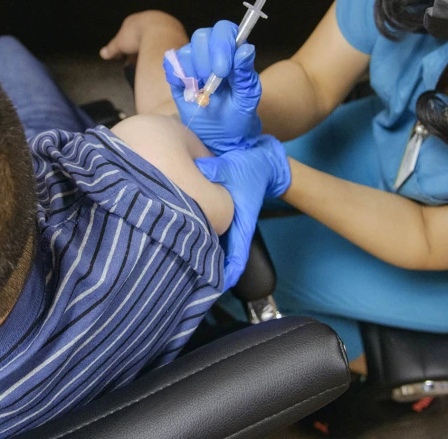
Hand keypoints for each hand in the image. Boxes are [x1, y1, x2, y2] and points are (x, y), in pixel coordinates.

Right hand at [100, 11, 185, 61]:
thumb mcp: (120, 44)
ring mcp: (165, 24)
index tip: (124, 55)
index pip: (128, 32)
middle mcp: (151, 18)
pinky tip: (161, 59)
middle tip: (137, 60)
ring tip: (149, 61)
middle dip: (139, 47)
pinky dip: (163, 50)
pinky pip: (167, 42)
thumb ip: (111, 48)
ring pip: (156, 37)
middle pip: (143, 34)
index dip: (125, 44)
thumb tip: (102, 54)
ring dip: (152, 48)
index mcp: (136, 19)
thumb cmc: (137, 36)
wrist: (162, 34)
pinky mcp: (177, 32)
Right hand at [165, 21, 261, 154]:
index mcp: (233, 51)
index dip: (222, 44)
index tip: (223, 70)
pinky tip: (190, 92)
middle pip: (202, 36)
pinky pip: (170, 65)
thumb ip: (246, 74)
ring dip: (194, 72)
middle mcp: (211, 51)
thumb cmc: (237, 114)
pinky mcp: (177, 74)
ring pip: (186, 51)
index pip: (225, 30)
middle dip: (206, 60)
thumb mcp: (247, 98)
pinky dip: (178, 78)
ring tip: (203, 92)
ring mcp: (192, 62)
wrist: (220, 136)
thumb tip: (246, 50)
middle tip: (212, 83)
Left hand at [194, 135, 290, 289]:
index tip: (215, 287)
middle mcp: (237, 228)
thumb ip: (214, 170)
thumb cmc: (250, 166)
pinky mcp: (225, 219)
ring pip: (219, 249)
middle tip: (190, 285)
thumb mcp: (233, 166)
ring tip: (184, 271)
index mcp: (242, 222)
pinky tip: (186, 247)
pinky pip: (215, 238)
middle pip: (225, 260)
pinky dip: (203, 245)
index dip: (227, 274)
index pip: (237, 257)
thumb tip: (198, 171)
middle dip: (210, 273)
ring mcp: (232, 224)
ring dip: (206, 260)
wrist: (264, 161)